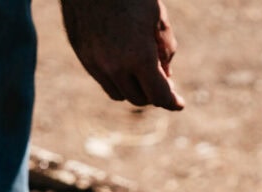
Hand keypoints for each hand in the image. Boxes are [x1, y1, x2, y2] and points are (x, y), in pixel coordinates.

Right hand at [60, 0, 185, 109]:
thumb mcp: (157, 17)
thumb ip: (165, 48)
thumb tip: (166, 74)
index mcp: (139, 57)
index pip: (160, 95)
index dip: (172, 102)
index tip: (179, 104)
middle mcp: (115, 66)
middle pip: (140, 99)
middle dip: (154, 94)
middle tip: (164, 82)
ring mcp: (95, 62)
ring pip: (119, 94)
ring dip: (134, 89)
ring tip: (144, 74)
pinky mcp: (82, 55)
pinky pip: (103, 80)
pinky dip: (117, 79)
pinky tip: (125, 65)